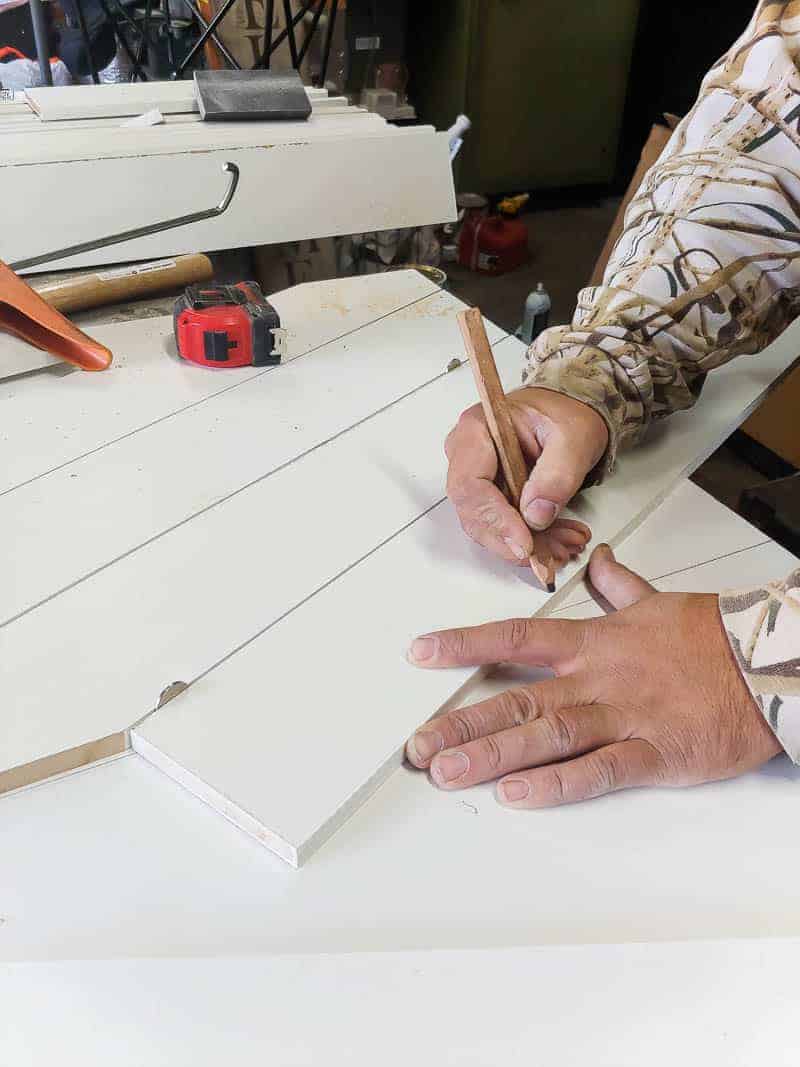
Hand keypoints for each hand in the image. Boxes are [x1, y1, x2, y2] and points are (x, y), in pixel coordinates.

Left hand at [405, 545, 779, 806]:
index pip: (515, 637)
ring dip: (493, 756)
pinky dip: (559, 783)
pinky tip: (520, 796)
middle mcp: (597, 678)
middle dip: (462, 722)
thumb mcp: (656, 602)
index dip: (463, 644)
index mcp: (593, 641)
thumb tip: (599, 562)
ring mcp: (623, 715)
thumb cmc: (712, 637)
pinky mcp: (655, 753)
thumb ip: (618, 587)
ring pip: (547, 734)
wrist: (771, 662)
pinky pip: (600, 770)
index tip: (420, 652)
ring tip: (448, 773)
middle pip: (516, 698)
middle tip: (419, 746)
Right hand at [445, 386, 607, 565]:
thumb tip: (536, 515)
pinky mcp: (491, 496)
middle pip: (473, 512)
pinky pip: (501, 527)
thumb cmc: (565, 414)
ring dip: (525, 544)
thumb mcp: (573, 438)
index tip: (523, 542)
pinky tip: (556, 540)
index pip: (470, 485)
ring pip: (487, 526)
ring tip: (563, 545)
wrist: (569, 413)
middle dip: (511, 540)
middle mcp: (467, 455)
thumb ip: (557, 475)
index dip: (494, 519)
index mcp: (477, 430)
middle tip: (547, 555)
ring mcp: (477, 477)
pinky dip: (531, 540)